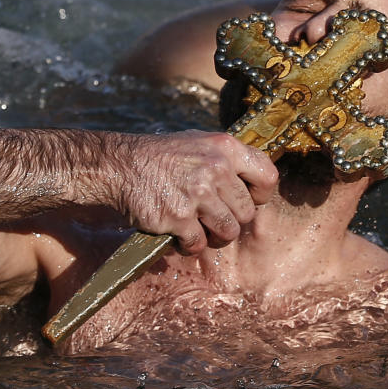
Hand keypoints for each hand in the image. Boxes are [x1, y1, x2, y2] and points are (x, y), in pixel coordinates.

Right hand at [117, 131, 277, 253]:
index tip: (247, 200)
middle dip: (232, 220)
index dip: (261, 195)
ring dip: (214, 237)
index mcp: (225, 148)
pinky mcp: (178, 218)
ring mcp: (197, 194)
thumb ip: (228, 160)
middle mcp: (215, 169)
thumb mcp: (199, 143)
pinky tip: (177, 233)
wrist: (120, 166)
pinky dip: (188, 245)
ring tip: (199, 229)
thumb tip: (254, 182)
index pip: (268, 176)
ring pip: (228, 232)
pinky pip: (198, 244)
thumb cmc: (161, 156)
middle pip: (247, 213)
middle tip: (213, 218)